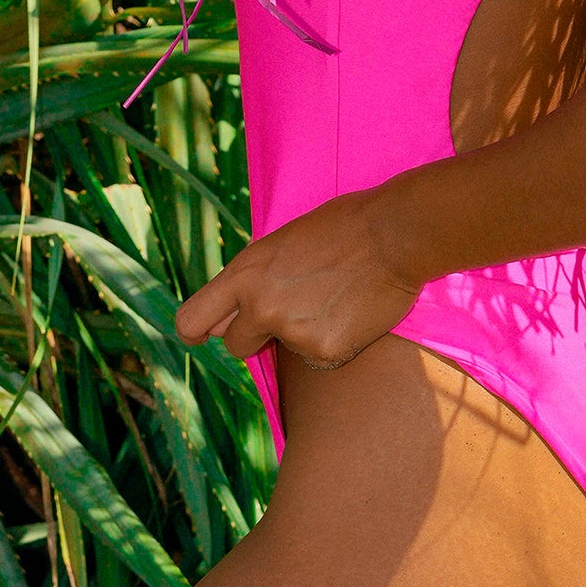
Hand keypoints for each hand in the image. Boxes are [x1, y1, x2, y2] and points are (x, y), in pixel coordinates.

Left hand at [173, 187, 422, 368]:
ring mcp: (292, 332)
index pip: (191, 320)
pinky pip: (318, 359)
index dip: (197, 331)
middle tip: (289, 312)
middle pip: (235, 346)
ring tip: (333, 299)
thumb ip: (255, 278)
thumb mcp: (282, 243)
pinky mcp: (324, 352)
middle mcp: (260, 307)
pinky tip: (351, 314)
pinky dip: (332, 343)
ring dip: (302, 335)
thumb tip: (234, 312)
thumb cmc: (342, 227)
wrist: (393, 234)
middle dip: (255, 336)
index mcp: (245, 274)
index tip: (204, 336)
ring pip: (284, 351)